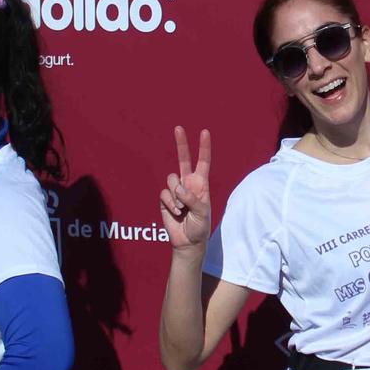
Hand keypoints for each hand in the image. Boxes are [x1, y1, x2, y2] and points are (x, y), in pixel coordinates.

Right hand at [158, 126, 212, 249]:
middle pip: (183, 159)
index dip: (204, 147)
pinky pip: (164, 194)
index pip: (203, 162)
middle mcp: (188, 183)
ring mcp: (176, 191)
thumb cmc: (200, 227)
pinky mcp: (165, 199)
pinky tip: (176, 213)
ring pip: (171, 179)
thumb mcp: (202, 213)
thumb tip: (178, 189)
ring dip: (176, 195)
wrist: (188, 241)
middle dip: (181, 143)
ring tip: (182, 209)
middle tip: (178, 127)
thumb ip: (192, 199)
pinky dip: (170, 203)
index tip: (204, 132)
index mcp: (201, 184)